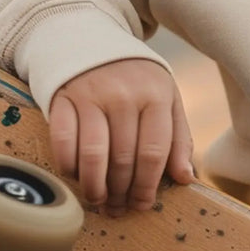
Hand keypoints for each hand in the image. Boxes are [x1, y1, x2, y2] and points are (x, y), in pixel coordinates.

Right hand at [48, 58, 193, 214]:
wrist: (95, 43)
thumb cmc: (137, 81)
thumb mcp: (167, 98)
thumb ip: (179, 137)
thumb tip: (186, 178)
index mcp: (156, 94)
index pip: (154, 152)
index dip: (148, 186)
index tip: (143, 205)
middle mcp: (124, 94)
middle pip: (123, 158)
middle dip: (121, 192)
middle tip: (118, 208)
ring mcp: (92, 95)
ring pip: (93, 155)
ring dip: (95, 187)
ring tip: (98, 199)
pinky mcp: (63, 98)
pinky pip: (63, 142)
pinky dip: (69, 166)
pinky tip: (75, 175)